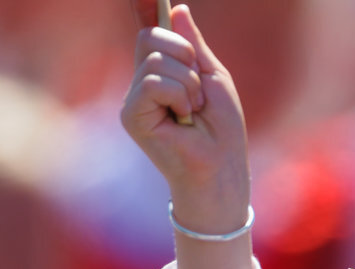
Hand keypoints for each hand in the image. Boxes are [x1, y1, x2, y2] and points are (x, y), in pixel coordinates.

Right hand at [121, 3, 254, 268]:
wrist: (222, 166)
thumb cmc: (222, 129)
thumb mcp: (213, 77)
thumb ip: (194, 45)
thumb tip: (178, 8)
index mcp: (160, 73)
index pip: (153, 33)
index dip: (172, 35)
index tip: (190, 51)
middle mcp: (142, 84)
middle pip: (152, 39)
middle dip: (186, 61)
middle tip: (198, 95)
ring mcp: (134, 100)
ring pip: (155, 61)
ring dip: (188, 84)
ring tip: (193, 111)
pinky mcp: (131, 116)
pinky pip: (152, 83)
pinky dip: (177, 96)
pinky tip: (184, 118)